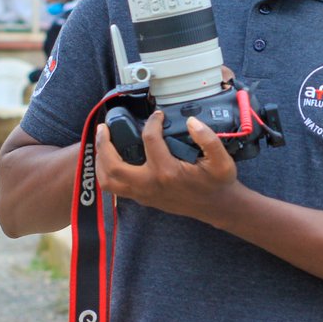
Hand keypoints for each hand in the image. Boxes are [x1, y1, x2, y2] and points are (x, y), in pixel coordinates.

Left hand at [94, 110, 242, 225]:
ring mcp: (144, 193)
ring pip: (108, 181)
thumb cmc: (218, 183)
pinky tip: (112, 159)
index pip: (150, 139)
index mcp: (168, 172)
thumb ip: (208, 139)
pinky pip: (115, 188)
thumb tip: (191, 122)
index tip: (157, 114)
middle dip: (104, 145)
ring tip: (102, 143)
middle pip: (113, 166)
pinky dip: (108, 173)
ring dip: (100, 161)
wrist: (217, 207)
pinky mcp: (143, 198)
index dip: (152, 121)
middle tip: (104, 128)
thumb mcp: (222, 160)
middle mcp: (151, 184)